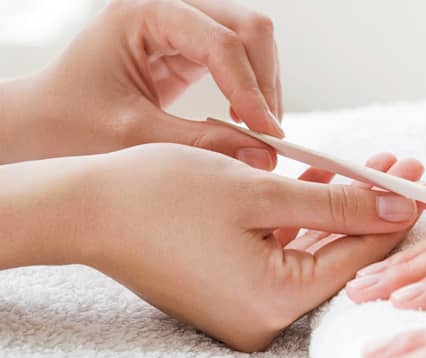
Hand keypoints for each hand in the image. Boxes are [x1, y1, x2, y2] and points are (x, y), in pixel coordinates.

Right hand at [0, 144, 422, 350]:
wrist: (85, 207)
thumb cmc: (162, 196)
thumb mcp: (260, 194)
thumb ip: (336, 204)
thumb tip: (399, 209)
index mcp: (274, 304)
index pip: (359, 258)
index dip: (395, 217)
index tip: (425, 183)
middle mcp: (265, 318)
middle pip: (340, 254)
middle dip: (371, 206)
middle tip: (407, 168)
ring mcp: (247, 307)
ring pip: (313, 248)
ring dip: (340, 206)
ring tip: (379, 166)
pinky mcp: (234, 290)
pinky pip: (282, 250)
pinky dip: (303, 218)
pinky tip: (330, 180)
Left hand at [1, 0, 282, 167]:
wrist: (41, 124)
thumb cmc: (68, 124)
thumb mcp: (133, 137)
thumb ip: (200, 144)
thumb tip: (262, 155)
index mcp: (143, 13)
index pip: (220, 40)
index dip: (250, 88)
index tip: (266, 135)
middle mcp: (168, 9)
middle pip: (249, 28)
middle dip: (264, 82)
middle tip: (266, 136)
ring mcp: (182, 26)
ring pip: (253, 41)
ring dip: (264, 87)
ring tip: (255, 134)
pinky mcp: (190, 50)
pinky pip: (241, 61)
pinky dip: (251, 92)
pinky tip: (241, 122)